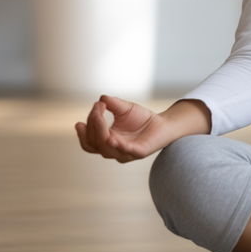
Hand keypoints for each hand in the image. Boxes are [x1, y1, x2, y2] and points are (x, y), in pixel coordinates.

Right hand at [75, 95, 202, 162]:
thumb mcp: (124, 109)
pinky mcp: (138, 152)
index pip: (90, 138)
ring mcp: (125, 153)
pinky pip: (126, 151)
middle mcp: (113, 149)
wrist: (162, 124)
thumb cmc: (141, 119)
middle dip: (93, 126)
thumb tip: (102, 98)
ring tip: (98, 119)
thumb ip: (112, 104)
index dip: (88, 124)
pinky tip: (112, 138)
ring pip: (106, 149)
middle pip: (95, 143)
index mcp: (106, 141)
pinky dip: (118, 146)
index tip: (95, 106)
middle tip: (97, 110)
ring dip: (100, 134)